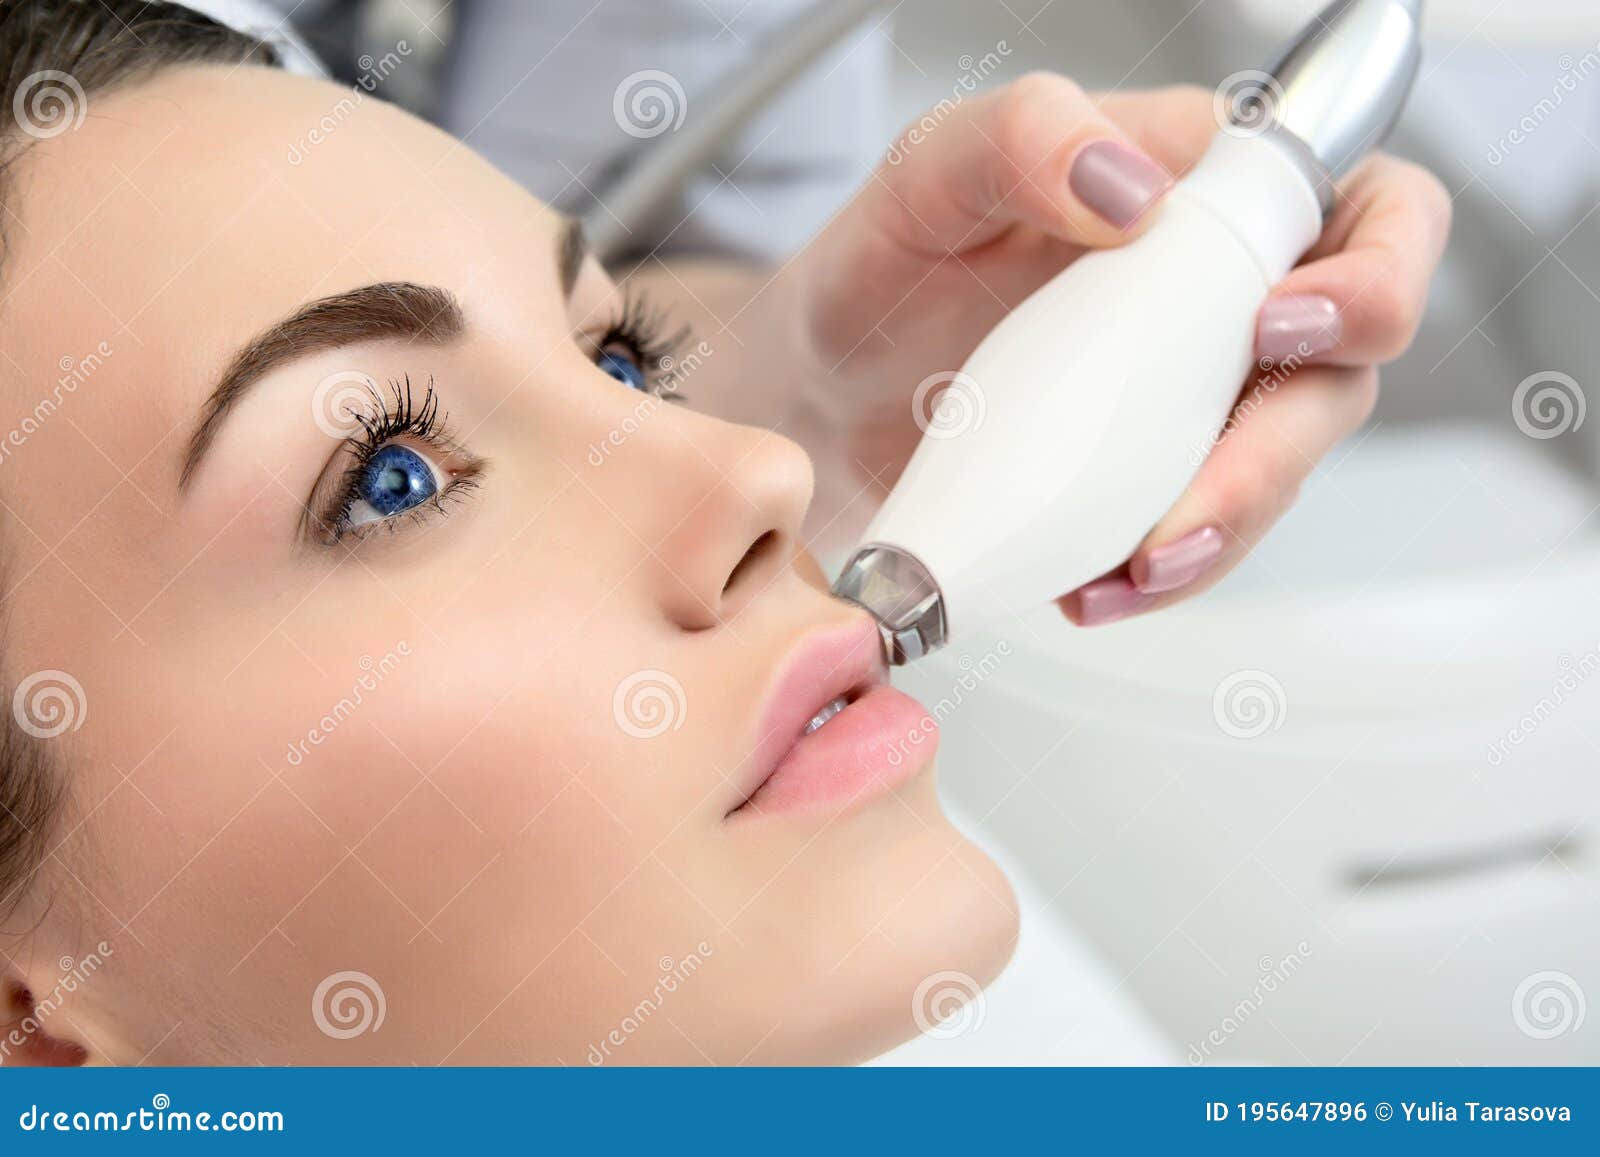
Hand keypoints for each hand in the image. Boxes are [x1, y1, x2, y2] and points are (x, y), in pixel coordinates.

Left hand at [773, 75, 1450, 622]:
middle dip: (1281, 448)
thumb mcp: (929, 173)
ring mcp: (1189, 394)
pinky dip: (1154, 571)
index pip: (1367, 207)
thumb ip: (1025, 135)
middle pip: (1339, 369)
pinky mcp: (1148, 476)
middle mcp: (1217, 293)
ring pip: (1275, 469)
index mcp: (1202, 188)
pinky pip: (1196, 530)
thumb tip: (1131, 189)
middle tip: (1186, 499)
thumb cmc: (878, 269)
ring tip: (1126, 570)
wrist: (816, 397)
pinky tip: (1088, 586)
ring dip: (1218, 532)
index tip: (1277, 326)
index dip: (1372, 270)